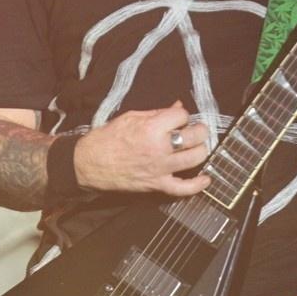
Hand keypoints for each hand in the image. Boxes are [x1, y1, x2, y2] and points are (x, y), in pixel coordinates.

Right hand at [74, 100, 212, 197]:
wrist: (90, 163)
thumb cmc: (108, 138)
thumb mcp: (131, 117)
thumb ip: (157, 113)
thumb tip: (177, 106)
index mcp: (152, 128)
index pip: (182, 116)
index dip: (182, 115)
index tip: (178, 118)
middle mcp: (160, 148)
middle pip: (195, 136)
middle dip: (199, 130)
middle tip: (196, 130)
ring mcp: (160, 168)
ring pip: (195, 158)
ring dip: (201, 150)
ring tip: (199, 147)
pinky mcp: (157, 184)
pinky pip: (183, 188)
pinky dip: (197, 186)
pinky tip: (206, 179)